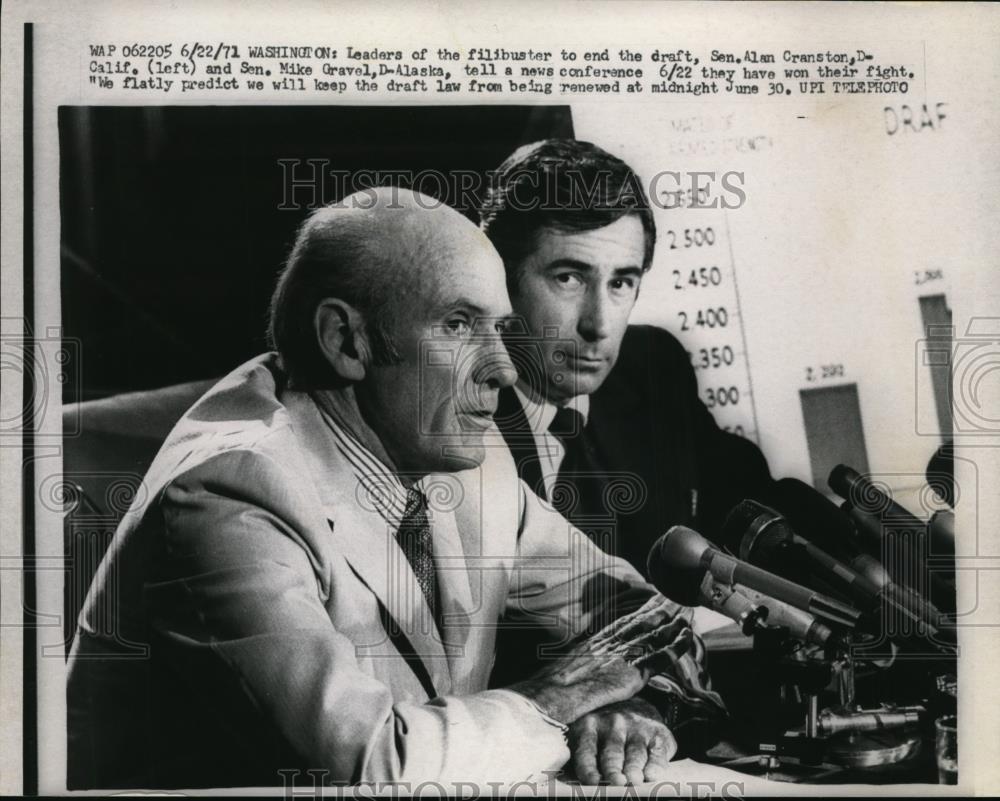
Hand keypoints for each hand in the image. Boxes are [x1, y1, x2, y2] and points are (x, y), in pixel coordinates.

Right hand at [510, 594, 690, 724]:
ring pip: (655, 633)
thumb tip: (591, 656)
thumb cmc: (555, 684)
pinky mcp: (631, 673)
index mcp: (600, 640)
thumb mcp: (572, 662)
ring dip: (675, 619)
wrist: (550, 693)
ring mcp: (623, 656)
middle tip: (681, 593)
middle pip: (645, 620)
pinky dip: (674, 645)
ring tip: (690, 607)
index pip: (629, 619)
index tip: (658, 596)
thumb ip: (588, 657)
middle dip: (664, 606)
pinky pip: (658, 657)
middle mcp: (614, 643)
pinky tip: (687, 636)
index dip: (646, 607)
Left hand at [569, 698, 676, 785]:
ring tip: (633, 780)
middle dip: (613, 770)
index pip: (586, 752)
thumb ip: (584, 760)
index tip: (592, 782)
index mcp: (589, 727)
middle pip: (612, 753)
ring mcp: (637, 728)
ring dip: (633, 768)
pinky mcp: (658, 734)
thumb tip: (581, 785)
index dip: (588, 768)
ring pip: (635, 753)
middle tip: (616, 782)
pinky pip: (657, 751)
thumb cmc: (606, 735)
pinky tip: (652, 774)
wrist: (637, 708)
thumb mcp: (590, 738)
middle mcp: (613, 725)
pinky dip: (655, 764)